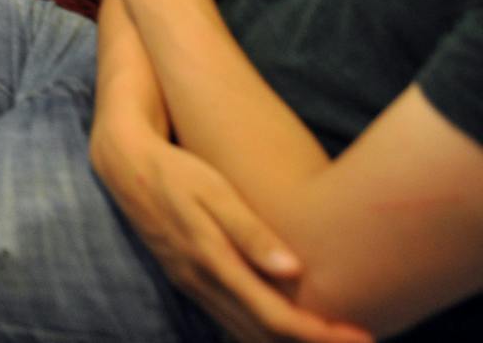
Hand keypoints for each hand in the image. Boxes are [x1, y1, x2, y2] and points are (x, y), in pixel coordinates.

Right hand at [94, 130, 368, 342]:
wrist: (125, 163)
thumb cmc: (178, 171)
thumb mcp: (214, 191)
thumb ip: (251, 232)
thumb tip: (294, 271)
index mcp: (213, 261)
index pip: (275, 316)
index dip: (319, 334)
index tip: (359, 337)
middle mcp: (201, 282)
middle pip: (263, 334)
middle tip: (362, 342)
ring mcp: (191, 284)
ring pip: (244, 332)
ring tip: (330, 338)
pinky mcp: (187, 280)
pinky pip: (228, 320)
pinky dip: (260, 333)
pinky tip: (283, 330)